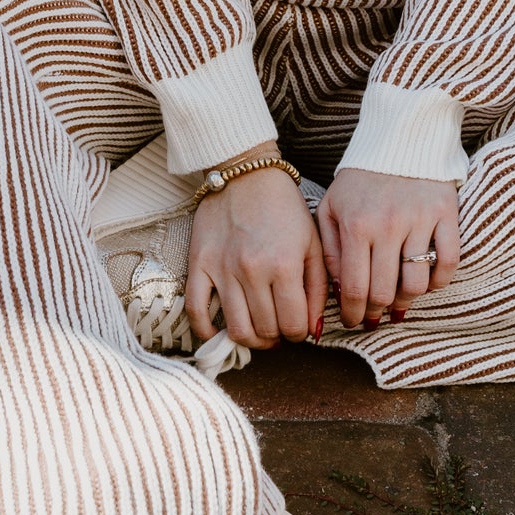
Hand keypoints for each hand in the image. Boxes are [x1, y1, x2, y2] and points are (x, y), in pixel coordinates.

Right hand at [185, 154, 327, 351]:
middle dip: (278, 336)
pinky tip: (219, 332)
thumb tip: (313, 329)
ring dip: (251, 339)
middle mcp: (252, 271)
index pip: (294, 324)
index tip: (299, 327)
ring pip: (236, 329)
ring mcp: (222, 269)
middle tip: (280, 327)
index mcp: (284, 265)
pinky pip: (197, 310)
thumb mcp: (312, 242)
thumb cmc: (283, 207)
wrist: (246, 175)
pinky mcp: (199, 265)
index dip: (300, 333)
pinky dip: (207, 331)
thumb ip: (318, 288)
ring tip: (259, 332)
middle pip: (266, 330)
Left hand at [318, 167, 459, 329]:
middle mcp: (388, 225)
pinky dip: (439, 281)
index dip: (354, 313)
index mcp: (356, 225)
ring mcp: (420, 220)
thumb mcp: (332, 207)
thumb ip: (330, 249)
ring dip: (407, 299)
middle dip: (377, 312)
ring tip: (399, 298)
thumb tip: (339, 290)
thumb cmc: (360, 179)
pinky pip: (448, 262)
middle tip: (375, 316)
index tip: (354, 321)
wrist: (398, 139)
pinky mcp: (447, 214)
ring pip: (417, 284)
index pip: (355, 287)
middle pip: (385, 292)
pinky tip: (427, 282)